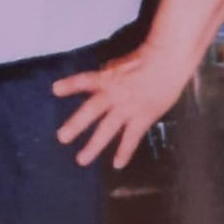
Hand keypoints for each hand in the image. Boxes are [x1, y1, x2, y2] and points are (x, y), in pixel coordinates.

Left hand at [52, 44, 190, 169]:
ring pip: (108, 129)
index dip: (70, 85)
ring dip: (94, 145)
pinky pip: (131, 138)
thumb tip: (97, 80)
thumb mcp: (119, 64)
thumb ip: (106, 75)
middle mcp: (113, 94)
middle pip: (91, 110)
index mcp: (106, 78)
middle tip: (61, 138)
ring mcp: (127, 108)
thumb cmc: (144, 59)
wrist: (168, 63)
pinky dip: (124, 151)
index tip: (55, 90)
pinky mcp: (142, 118)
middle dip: (75, 125)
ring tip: (81, 160)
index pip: (84, 80)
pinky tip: (117, 164)